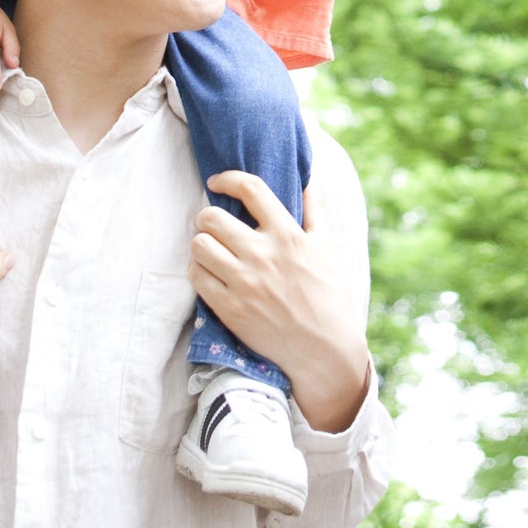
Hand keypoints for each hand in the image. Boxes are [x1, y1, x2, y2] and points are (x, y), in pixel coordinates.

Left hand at [188, 172, 369, 432]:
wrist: (324, 349)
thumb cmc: (330, 296)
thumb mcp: (330, 248)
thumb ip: (317, 212)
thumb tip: (308, 182)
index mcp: (288, 235)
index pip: (250, 189)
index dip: (228, 178)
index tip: (218, 182)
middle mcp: (263, 255)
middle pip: (211, 217)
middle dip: (207, 216)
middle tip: (213, 224)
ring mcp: (244, 282)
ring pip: (198, 245)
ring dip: (201, 243)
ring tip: (211, 249)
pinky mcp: (229, 309)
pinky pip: (197, 277)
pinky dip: (199, 270)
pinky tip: (211, 273)